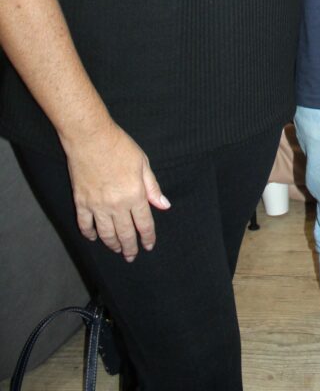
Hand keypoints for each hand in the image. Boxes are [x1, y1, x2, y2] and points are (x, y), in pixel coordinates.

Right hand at [64, 122, 169, 261]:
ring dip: (112, 244)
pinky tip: (94, 238)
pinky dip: (89, 234)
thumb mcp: (143, 163)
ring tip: (117, 250)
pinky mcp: (81, 202)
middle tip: (132, 256)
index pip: (144, 224)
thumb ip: (152, 187)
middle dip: (130, 247)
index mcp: (135, 195)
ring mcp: (97, 205)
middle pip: (125, 234)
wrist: (91, 138)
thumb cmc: (120, 147)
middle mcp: (116, 205)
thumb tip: (164, 205)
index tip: (148, 245)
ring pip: (106, 234)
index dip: (148, 237)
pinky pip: (85, 225)